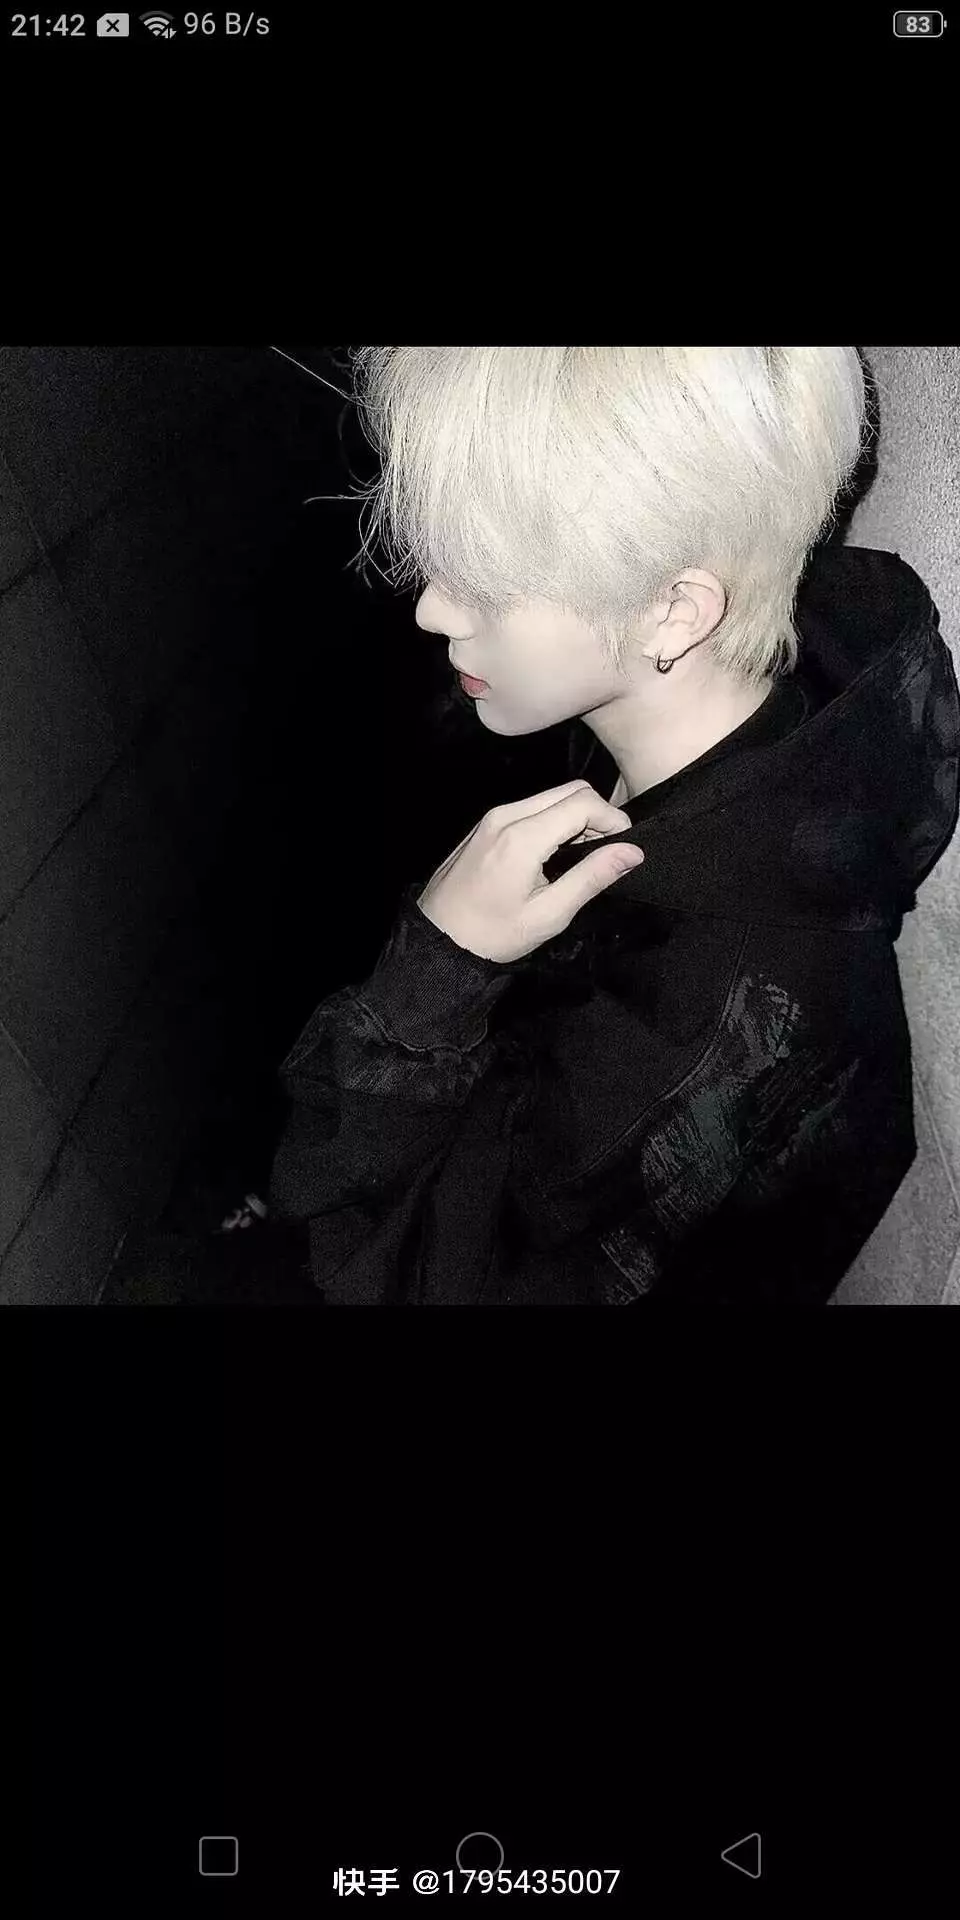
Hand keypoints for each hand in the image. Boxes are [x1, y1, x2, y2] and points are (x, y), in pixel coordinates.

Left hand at [416, 780, 644, 963]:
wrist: (439, 939)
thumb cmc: (492, 934)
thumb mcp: (550, 914)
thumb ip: (593, 877)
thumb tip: (631, 852)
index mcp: (522, 837)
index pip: (584, 802)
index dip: (614, 820)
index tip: (624, 847)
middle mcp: (506, 817)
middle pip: (570, 790)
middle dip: (598, 815)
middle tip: (605, 853)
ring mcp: (493, 818)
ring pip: (552, 797)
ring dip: (577, 818)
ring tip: (581, 858)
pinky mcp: (488, 825)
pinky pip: (532, 808)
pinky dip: (555, 821)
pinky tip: (556, 856)